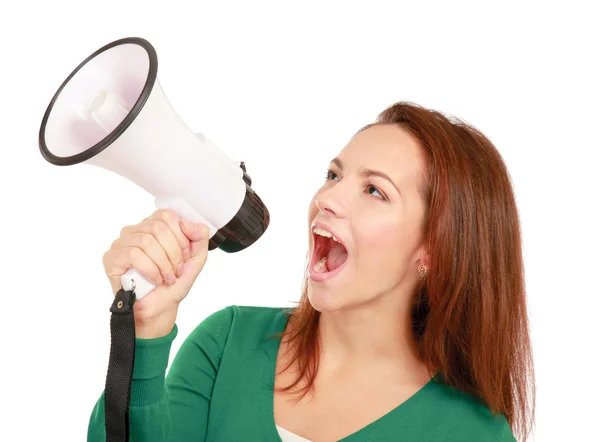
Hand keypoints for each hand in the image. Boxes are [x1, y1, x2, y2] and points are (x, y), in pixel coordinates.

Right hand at [102, 208, 209, 337]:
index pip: (167, 215)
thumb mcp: (196, 258)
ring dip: (163, 263)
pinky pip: (132, 254)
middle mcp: (136, 230)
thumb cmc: (173, 282)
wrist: (160, 308)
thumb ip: (199, 237)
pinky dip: (150, 269)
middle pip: (157, 227)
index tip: (185, 255)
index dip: (180, 236)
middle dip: (173, 252)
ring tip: (167, 277)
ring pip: (146, 241)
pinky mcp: (112, 258)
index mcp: (154, 226)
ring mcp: (121, 243)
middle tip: (177, 270)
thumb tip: (187, 223)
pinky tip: (155, 279)